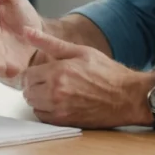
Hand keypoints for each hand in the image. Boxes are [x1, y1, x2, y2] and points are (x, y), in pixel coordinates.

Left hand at [21, 28, 149, 128]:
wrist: (128, 97)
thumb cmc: (106, 72)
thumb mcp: (79, 51)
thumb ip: (49, 42)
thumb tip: (26, 32)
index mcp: (58, 72)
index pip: (26, 75)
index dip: (32, 73)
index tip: (41, 72)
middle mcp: (56, 92)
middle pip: (27, 92)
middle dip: (35, 85)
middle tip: (49, 80)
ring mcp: (61, 110)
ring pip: (34, 105)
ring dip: (39, 99)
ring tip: (55, 91)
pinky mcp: (66, 122)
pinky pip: (43, 118)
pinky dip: (46, 111)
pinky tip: (59, 103)